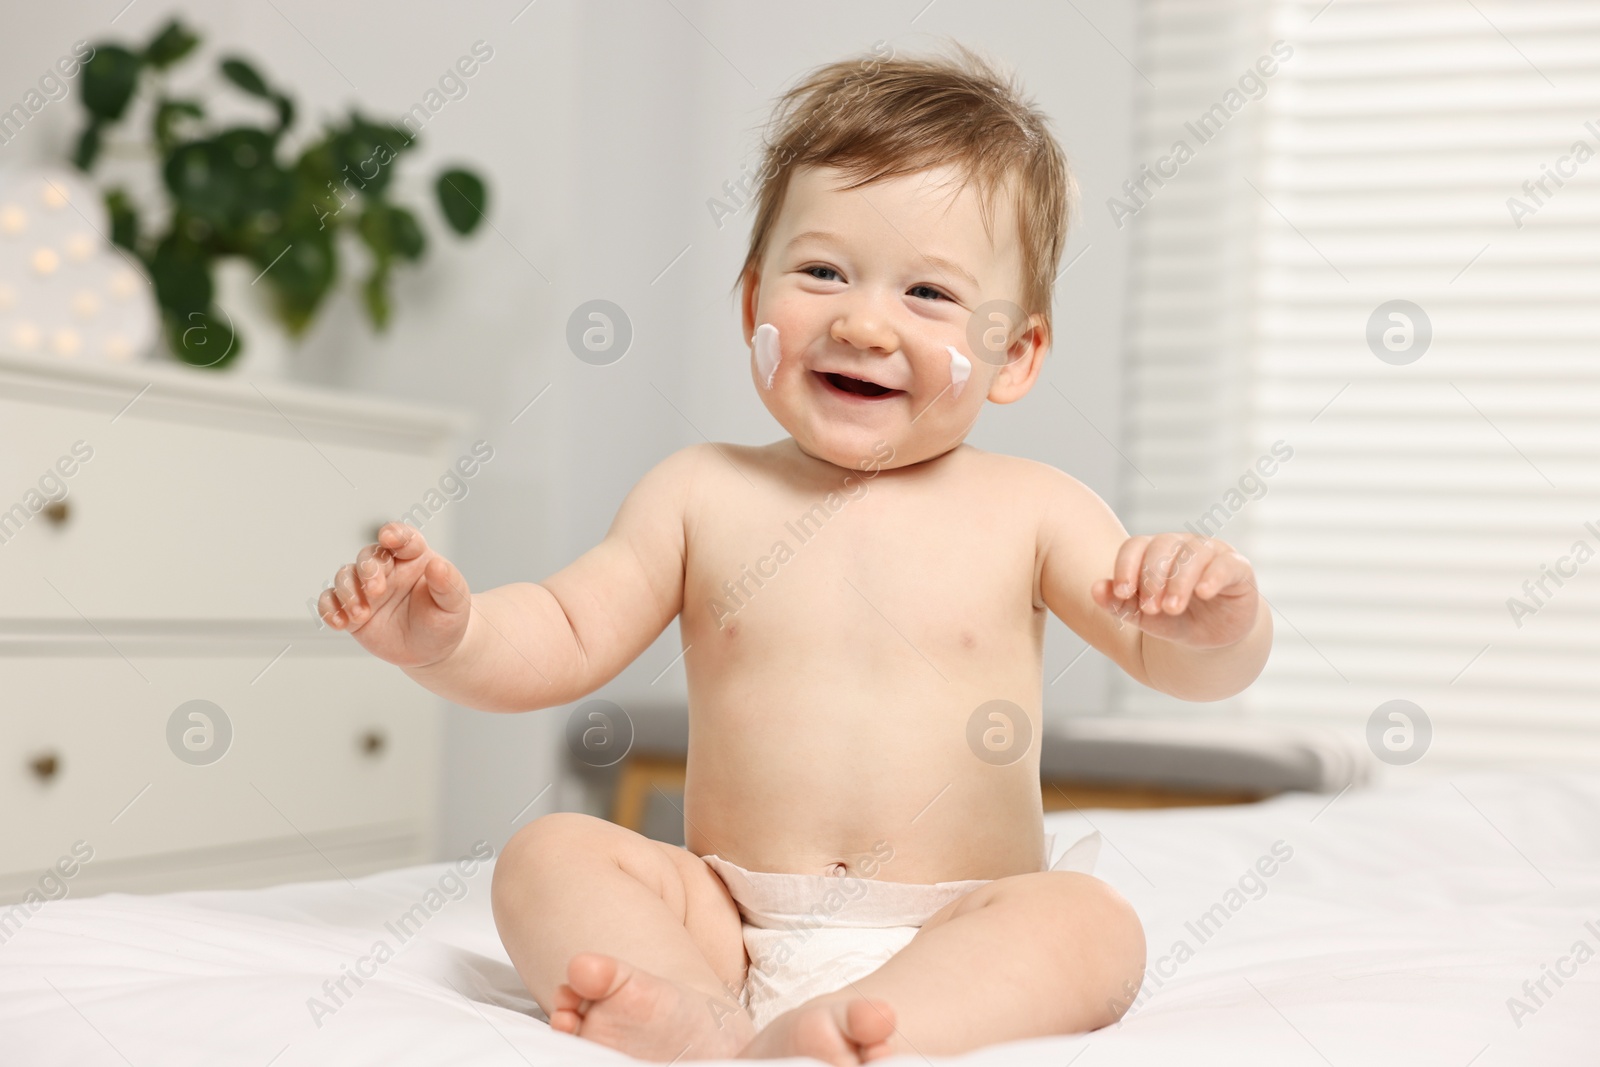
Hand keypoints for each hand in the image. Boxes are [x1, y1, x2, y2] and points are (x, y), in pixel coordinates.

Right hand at [318, 523, 471, 667]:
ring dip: (348, 592)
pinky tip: (338, 622)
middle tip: (376, 590)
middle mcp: (388, 569)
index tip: (388, 538)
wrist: (434, 652)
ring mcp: (366, 589)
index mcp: (414, 558)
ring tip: (361, 615)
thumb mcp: (454, 604)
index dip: (394, 534)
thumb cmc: (446, 621)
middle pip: (369, 556)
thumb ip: (448, 584)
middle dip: (367, 570)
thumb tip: (437, 565)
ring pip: (345, 576)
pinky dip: (329, 609)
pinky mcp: (352, 610)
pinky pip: (331, 602)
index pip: (403, 538)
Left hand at [1090, 533, 1258, 648]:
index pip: (1135, 546)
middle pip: (1161, 547)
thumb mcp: (1146, 618)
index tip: (1121, 593)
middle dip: (1151, 578)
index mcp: (1155, 552)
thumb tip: (1095, 589)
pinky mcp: (1237, 567)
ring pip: (1192, 553)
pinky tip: (1203, 593)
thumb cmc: (1176, 621)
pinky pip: (1226, 563)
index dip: (1125, 567)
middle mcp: (1182, 545)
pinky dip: (1213, 576)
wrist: (1213, 639)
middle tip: (1149, 609)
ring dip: (1178, 581)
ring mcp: (1212, 553)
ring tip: (1171, 609)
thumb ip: (1120, 604)